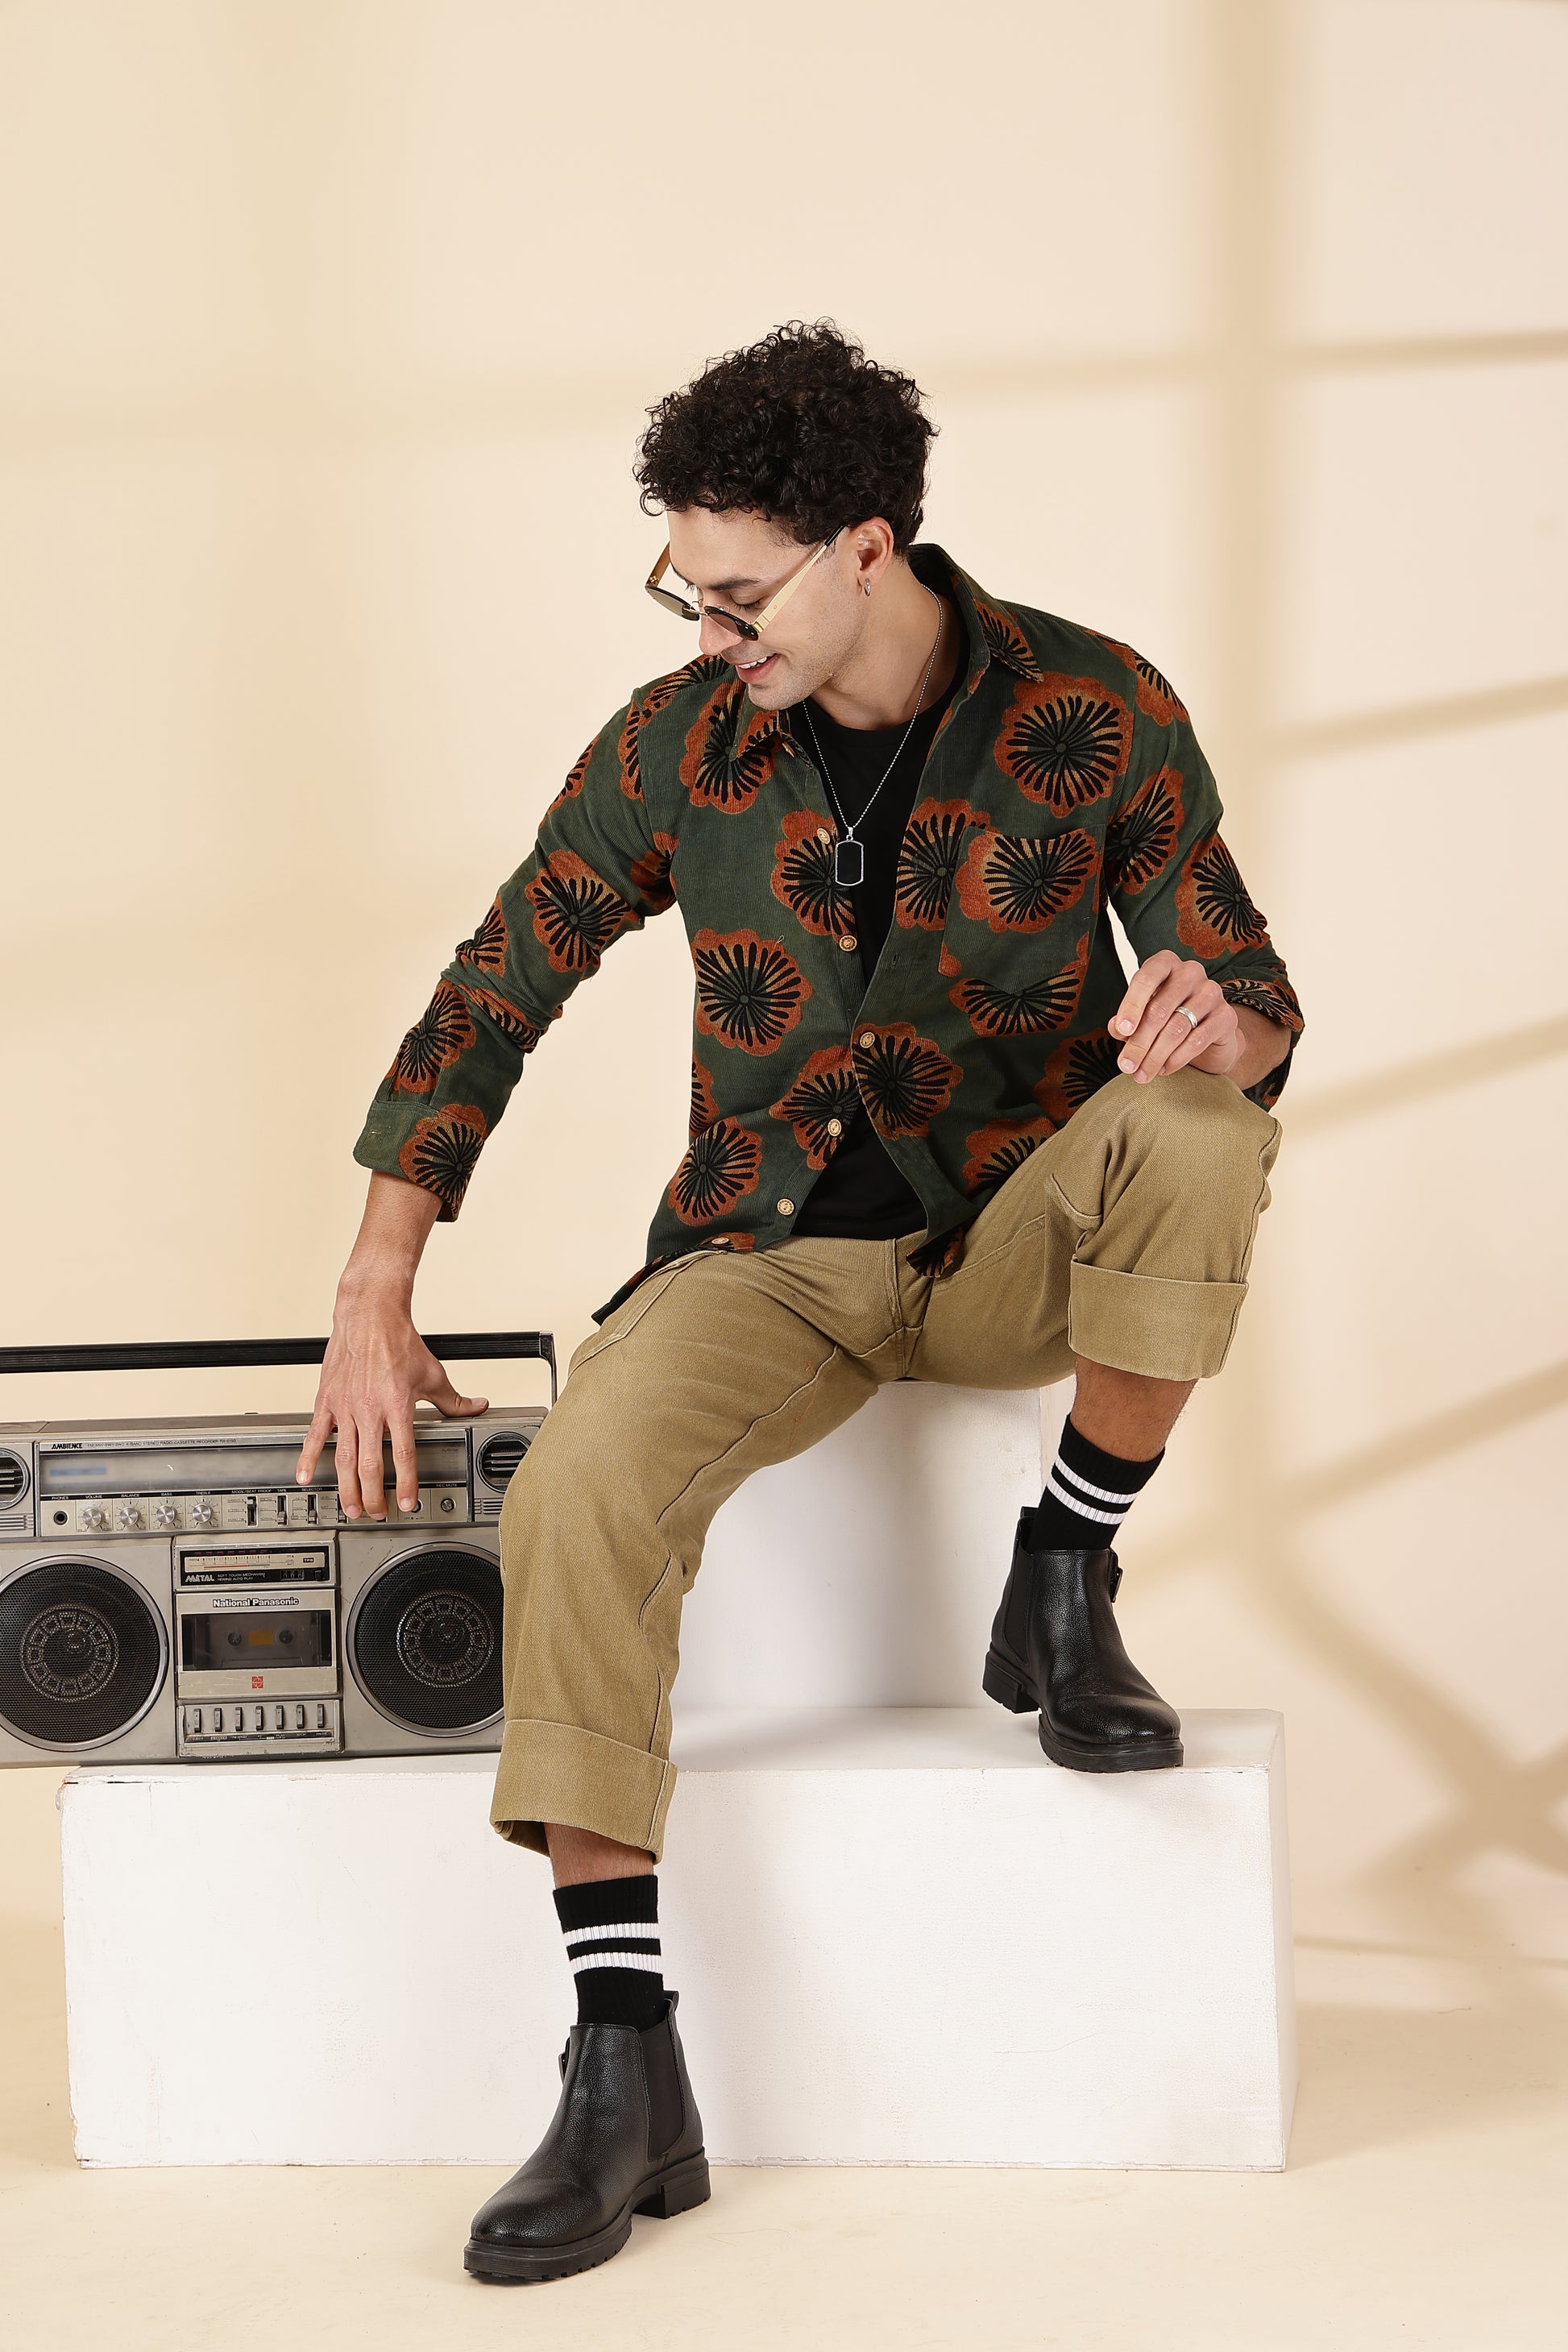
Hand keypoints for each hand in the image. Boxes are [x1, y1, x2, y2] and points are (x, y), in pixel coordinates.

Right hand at [296, 1288, 486, 1520]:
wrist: (369, 1316)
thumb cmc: (398, 1342)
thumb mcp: (433, 1374)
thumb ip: (453, 1399)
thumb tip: (477, 1407)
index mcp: (398, 1405)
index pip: (404, 1454)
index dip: (406, 1483)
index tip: (408, 1503)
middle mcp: (370, 1409)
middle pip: (370, 1464)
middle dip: (374, 1494)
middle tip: (378, 1513)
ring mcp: (345, 1406)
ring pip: (342, 1456)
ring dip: (346, 1486)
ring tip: (351, 1507)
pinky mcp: (326, 1400)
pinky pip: (314, 1434)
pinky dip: (307, 1457)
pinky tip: (304, 1476)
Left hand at [1110, 950, 1241, 1083]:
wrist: (1210, 1036)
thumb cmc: (1168, 1019)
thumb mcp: (1142, 1018)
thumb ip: (1126, 1021)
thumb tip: (1117, 1028)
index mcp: (1165, 964)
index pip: (1146, 978)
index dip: (1132, 1005)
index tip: (1122, 1030)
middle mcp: (1190, 972)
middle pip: (1159, 1009)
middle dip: (1139, 1043)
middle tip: (1126, 1066)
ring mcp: (1212, 992)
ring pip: (1176, 1028)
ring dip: (1154, 1056)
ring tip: (1142, 1074)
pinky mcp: (1226, 1016)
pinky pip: (1197, 1040)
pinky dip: (1176, 1058)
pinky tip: (1163, 1070)